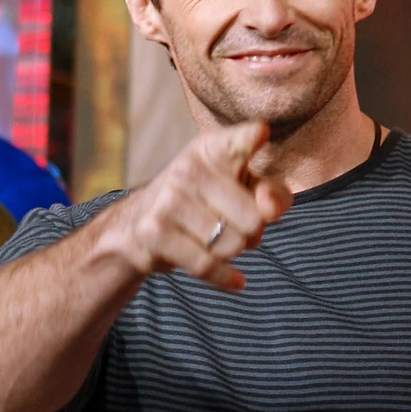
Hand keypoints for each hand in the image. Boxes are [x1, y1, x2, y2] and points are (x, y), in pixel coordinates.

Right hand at [116, 121, 291, 289]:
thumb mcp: (243, 186)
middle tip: (236, 225)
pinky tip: (235, 279)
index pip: (240, 141)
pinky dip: (225, 277)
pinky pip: (207, 265)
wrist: (138, 223)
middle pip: (253, 218)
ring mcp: (170, 198)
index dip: (251, 138)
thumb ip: (272, 192)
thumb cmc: (207, 200)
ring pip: (231, 244)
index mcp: (214, 147)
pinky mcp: (155, 231)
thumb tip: (271, 209)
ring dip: (233, 251)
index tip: (261, 133)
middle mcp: (189, 167)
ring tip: (218, 239)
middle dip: (253, 232)